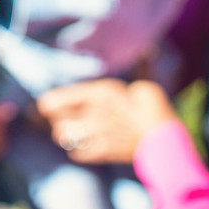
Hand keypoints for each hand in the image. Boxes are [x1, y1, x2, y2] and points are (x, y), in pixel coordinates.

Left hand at [37, 79, 177, 163]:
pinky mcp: (102, 151)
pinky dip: (77, 151)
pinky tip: (81, 146)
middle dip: (56, 120)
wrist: (164, 136)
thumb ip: (129, 77)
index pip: (59, 100)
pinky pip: (78, 154)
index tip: (44, 105)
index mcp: (100, 93)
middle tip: (59, 119)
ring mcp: (96, 134)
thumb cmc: (153, 106)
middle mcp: (93, 113)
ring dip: (64, 135)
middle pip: (58, 121)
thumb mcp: (141, 86)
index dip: (47, 104)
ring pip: (64, 137)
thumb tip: (144, 54)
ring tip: (69, 132)